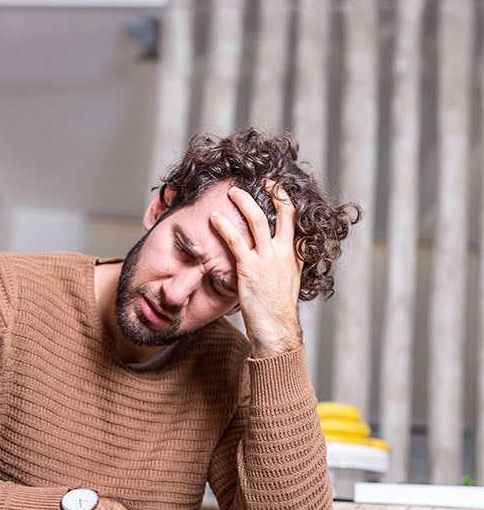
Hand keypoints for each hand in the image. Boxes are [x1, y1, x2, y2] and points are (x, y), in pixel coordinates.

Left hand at [210, 181, 302, 356]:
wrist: (276, 329)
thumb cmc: (276, 310)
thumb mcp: (286, 283)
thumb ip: (282, 265)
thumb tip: (273, 257)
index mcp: (294, 256)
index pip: (296, 220)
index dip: (286, 201)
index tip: (277, 188)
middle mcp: (284, 253)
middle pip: (282, 213)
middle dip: (272, 192)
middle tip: (261, 181)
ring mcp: (267, 259)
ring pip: (258, 220)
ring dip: (244, 202)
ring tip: (233, 192)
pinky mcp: (250, 268)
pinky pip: (235, 240)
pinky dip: (223, 226)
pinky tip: (214, 218)